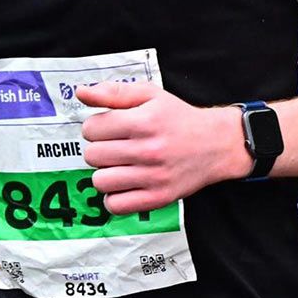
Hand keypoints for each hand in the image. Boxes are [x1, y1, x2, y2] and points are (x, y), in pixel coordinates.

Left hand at [78, 81, 250, 215]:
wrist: (216, 144)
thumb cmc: (179, 118)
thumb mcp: (150, 95)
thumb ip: (114, 92)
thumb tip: (81, 92)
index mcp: (144, 121)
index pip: (92, 129)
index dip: (96, 127)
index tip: (110, 128)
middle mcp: (149, 150)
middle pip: (93, 156)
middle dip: (99, 149)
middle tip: (116, 146)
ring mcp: (154, 177)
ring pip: (100, 181)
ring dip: (105, 173)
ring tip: (119, 165)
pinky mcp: (158, 198)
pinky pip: (116, 205)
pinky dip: (114, 197)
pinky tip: (125, 184)